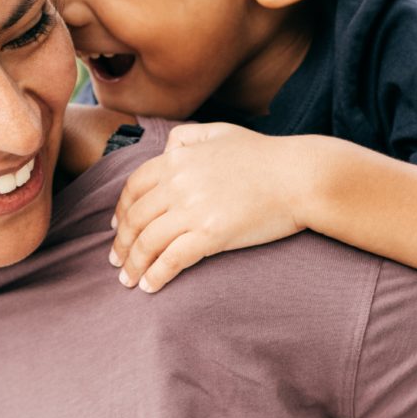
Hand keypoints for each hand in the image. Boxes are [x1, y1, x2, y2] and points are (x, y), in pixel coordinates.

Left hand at [110, 123, 308, 291]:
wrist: (299, 176)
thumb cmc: (264, 155)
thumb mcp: (220, 131)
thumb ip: (187, 137)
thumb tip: (166, 150)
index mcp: (177, 158)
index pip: (134, 188)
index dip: (121, 211)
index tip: (117, 227)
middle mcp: (178, 182)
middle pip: (135, 218)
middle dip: (121, 244)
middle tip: (116, 261)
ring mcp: (193, 209)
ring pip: (147, 242)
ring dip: (133, 264)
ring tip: (128, 280)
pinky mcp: (211, 234)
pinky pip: (172, 259)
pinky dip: (156, 275)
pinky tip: (150, 286)